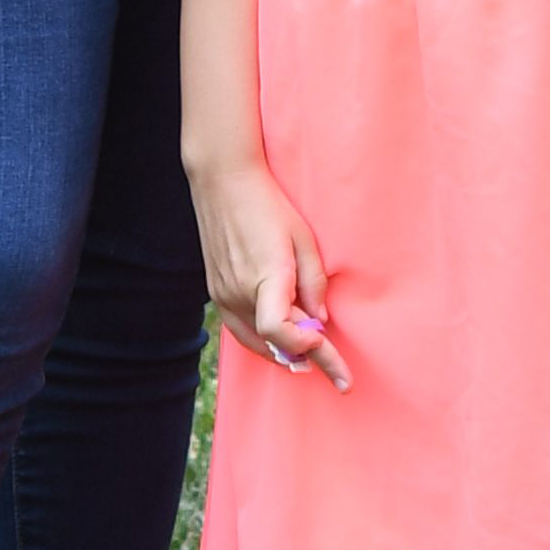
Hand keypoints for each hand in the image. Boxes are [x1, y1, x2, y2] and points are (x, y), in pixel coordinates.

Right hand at [191, 158, 350, 387]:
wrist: (223, 183)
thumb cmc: (269, 206)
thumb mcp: (303, 239)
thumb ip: (314, 282)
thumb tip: (319, 320)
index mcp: (266, 276)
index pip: (282, 332)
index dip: (309, 349)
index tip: (332, 358)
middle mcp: (239, 292)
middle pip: (272, 344)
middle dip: (305, 356)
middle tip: (334, 366)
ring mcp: (223, 295)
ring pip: (255, 342)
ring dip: (282, 353)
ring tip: (310, 357)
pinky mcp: (215, 293)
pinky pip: (240, 330)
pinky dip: (262, 341)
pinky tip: (279, 340)